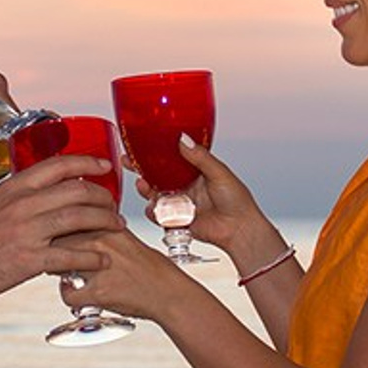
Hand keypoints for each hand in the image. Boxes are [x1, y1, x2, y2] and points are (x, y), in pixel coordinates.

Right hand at [0, 155, 122, 300]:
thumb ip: (18, 199)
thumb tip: (39, 196)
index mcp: (14, 187)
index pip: (58, 165)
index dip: (87, 162)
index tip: (106, 166)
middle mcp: (23, 204)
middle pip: (77, 191)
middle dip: (103, 197)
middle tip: (115, 206)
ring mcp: (27, 231)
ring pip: (79, 218)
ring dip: (104, 222)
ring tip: (117, 227)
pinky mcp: (28, 260)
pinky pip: (70, 255)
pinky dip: (91, 257)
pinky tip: (102, 261)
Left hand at [52, 222, 211, 329]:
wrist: (166, 291)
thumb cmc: (146, 265)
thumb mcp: (123, 237)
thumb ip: (99, 228)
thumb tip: (73, 222)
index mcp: (106, 224)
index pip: (65, 217)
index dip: (56, 228)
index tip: (55, 233)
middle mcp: (100, 241)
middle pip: (56, 240)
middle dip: (51, 249)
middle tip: (57, 258)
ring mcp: (98, 266)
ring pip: (56, 264)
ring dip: (57, 271)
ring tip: (66, 275)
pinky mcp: (99, 292)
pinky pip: (67, 294)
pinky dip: (69, 296)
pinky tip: (78, 294)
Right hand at [140, 134, 283, 269]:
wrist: (239, 229)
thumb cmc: (237, 200)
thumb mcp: (218, 172)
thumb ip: (199, 157)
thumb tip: (183, 139)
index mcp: (194, 171)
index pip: (170, 158)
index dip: (154, 152)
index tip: (139, 144)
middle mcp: (184, 186)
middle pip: (156, 175)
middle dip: (141, 169)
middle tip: (128, 162)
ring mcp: (179, 203)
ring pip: (155, 194)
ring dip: (146, 190)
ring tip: (143, 186)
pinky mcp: (176, 220)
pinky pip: (159, 215)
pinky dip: (154, 212)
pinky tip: (154, 208)